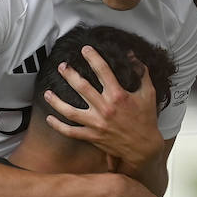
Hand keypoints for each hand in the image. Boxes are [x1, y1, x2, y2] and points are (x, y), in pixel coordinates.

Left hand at [44, 46, 163, 172]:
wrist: (143, 147)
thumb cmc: (146, 119)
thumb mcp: (148, 93)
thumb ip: (141, 72)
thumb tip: (132, 55)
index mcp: (118, 95)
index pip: (103, 71)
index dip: (93, 57)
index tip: (85, 49)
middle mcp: (105, 108)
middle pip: (82, 87)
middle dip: (69, 74)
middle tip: (62, 66)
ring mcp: (97, 123)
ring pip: (70, 111)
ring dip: (56, 101)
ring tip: (47, 92)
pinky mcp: (92, 136)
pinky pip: (71, 132)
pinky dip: (58, 126)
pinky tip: (49, 118)